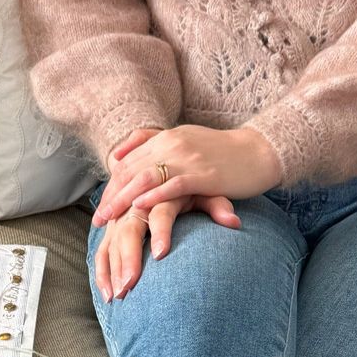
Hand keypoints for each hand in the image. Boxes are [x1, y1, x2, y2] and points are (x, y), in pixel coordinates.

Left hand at [92, 124, 280, 227]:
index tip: (101, 206)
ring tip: (110, 219)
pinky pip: (174, 184)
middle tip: (98, 219)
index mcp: (167, 136)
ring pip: (147, 176)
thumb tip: (120, 157)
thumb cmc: (222, 153)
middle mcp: (173, 143)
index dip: (113, 183)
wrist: (258, 152)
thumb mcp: (185, 141)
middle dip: (113, 195)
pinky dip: (154, 196)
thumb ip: (155, 146)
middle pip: (133, 168)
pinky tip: (140, 209)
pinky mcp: (204, 173)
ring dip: (125, 199)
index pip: (130, 160)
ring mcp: (188, 157)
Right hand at [94, 192, 239, 301]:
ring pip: (111, 240)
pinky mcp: (112, 228)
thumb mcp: (205, 190)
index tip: (161, 254)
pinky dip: (102, 271)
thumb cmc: (189, 185)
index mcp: (161, 190)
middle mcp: (137, 202)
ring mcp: (121, 215)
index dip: (160, 230)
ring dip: (112, 268)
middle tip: (130, 285)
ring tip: (119, 295)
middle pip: (129, 228)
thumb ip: (217, 205)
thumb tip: (234, 222)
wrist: (162, 169)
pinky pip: (102, 249)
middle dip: (128, 257)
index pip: (160, 211)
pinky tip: (107, 294)